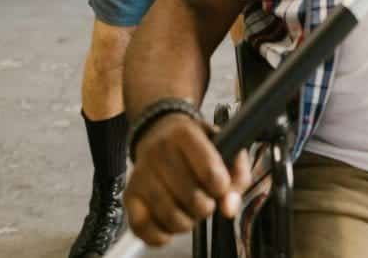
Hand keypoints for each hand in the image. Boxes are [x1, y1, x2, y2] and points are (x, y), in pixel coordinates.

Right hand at [124, 113, 252, 246]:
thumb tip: (229, 207)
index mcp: (185, 134)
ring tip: (189, 210)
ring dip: (187, 222)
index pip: (210, 173)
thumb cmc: (197, 145)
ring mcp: (141, 174)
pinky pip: (143, 227)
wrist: (158, 133)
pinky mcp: (130, 195)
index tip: (219, 186)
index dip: (221, 188)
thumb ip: (237, 175)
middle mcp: (158, 152)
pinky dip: (161, 234)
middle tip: (205, 199)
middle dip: (206, 207)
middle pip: (192, 199)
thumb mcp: (225, 146)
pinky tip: (170, 224)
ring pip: (170, 216)